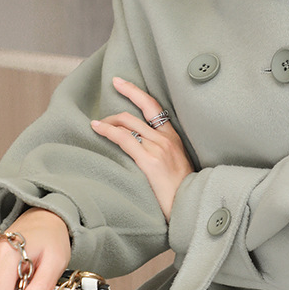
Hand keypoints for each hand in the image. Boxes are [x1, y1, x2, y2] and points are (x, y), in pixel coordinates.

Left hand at [91, 77, 192, 221]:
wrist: (191, 206)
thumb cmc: (181, 191)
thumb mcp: (176, 165)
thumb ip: (162, 152)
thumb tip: (140, 148)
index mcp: (174, 138)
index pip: (154, 107)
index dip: (136, 92)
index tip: (121, 83)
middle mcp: (166, 139)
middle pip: (139, 111)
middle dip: (121, 99)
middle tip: (110, 93)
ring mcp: (158, 148)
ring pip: (128, 123)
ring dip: (109, 121)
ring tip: (97, 125)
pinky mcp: (149, 161)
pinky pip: (123, 138)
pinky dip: (107, 131)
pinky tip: (96, 129)